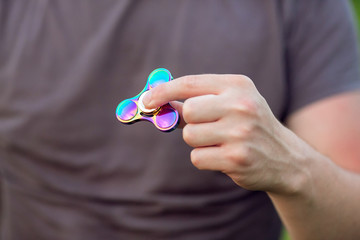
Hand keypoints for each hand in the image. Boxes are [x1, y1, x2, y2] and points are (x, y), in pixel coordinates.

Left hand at [143, 74, 307, 194]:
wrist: (286, 158)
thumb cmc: (251, 126)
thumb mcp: (234, 103)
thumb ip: (200, 100)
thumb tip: (161, 102)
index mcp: (238, 86)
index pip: (190, 83)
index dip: (163, 91)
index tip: (147, 100)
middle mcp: (241, 105)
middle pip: (188, 111)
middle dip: (190, 122)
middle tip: (206, 127)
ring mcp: (240, 133)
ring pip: (190, 136)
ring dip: (198, 142)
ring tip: (221, 142)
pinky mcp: (236, 158)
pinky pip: (197, 157)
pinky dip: (205, 158)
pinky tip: (225, 156)